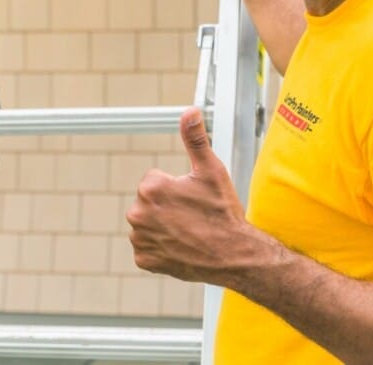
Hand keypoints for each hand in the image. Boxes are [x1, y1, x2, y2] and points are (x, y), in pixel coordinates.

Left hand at [126, 107, 254, 283]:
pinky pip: (147, 248)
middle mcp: (138, 213)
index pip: (154, 181)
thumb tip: (189, 112)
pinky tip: (180, 246)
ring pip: (147, 224)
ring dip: (162, 226)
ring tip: (188, 232)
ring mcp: (140, 238)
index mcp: (151, 188)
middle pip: (148, 202)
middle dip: (166, 207)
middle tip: (192, 216)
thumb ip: (195, 139)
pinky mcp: (144, 259)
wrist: (234, 255)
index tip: (192, 199)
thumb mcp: (211, 171)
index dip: (176, 188)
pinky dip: (160, 248)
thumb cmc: (223, 214)